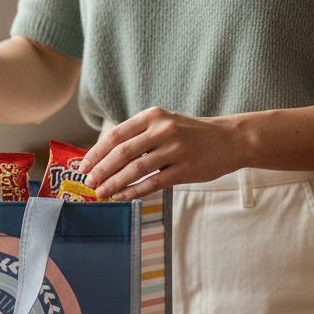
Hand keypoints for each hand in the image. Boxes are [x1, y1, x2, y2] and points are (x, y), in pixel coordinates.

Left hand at [79, 106, 247, 200]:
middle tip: (88, 182)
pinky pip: (152, 183)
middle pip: (122, 152)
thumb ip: (139, 136)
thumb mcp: (165, 123)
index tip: (83, 165)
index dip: (96, 152)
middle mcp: (162, 130)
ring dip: (113, 183)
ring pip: (135, 169)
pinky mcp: (184, 169)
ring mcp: (175, 150)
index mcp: (153, 116)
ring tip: (100, 193)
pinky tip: (120, 197)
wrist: (230, 139)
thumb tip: (105, 157)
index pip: (116, 135)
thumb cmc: (191, 134)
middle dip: (101, 169)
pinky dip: (132, 192)